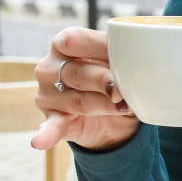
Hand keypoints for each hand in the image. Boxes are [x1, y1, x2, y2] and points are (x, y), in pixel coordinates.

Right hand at [31, 26, 139, 152]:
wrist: (114, 116)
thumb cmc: (114, 77)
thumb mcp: (120, 62)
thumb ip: (123, 56)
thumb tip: (142, 56)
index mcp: (64, 44)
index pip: (74, 40)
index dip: (99, 47)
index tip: (126, 55)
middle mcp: (50, 68)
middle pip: (75, 72)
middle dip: (103, 80)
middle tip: (123, 88)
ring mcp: (49, 95)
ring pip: (76, 100)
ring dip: (103, 105)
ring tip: (123, 108)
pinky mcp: (53, 120)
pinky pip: (51, 128)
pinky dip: (46, 134)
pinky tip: (39, 141)